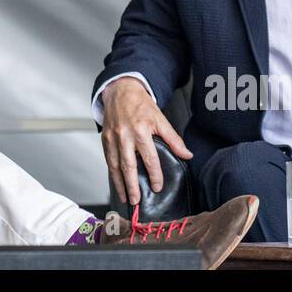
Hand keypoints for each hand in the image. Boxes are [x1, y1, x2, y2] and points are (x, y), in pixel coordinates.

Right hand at [100, 76, 191, 205]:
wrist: (120, 90)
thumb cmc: (141, 105)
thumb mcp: (160, 119)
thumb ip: (174, 139)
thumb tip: (187, 155)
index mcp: (141, 131)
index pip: (149, 158)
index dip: (154, 175)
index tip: (157, 186)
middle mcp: (124, 136)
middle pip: (128, 166)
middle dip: (132, 186)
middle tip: (136, 201)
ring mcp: (112, 138)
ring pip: (115, 166)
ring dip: (120, 184)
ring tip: (126, 198)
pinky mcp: (104, 139)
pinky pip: (108, 160)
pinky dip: (112, 173)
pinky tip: (117, 183)